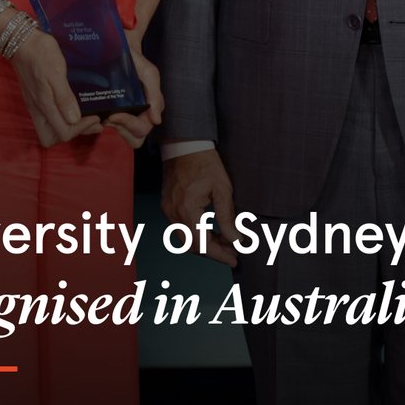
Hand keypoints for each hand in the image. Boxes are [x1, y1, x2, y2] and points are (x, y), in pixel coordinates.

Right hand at [10, 26, 102, 146]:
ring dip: (70, 127)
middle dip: (75, 133)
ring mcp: (35, 105)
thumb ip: (64, 97)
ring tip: (89, 117)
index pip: (63, 133)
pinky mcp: (36, 98)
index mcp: (43, 106)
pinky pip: (49, 117)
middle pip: (53, 137)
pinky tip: (75, 107)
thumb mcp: (56, 73)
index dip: (81, 129)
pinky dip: (63, 118)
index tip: (95, 116)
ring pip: (51, 128)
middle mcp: (38, 110)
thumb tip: (74, 120)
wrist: (22, 40)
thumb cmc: (42, 54)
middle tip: (93, 121)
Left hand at [104, 35, 163, 148]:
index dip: (129, 124)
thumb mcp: (149, 74)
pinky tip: (100, 114)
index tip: (116, 113)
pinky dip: (106, 126)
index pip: (143, 129)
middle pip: (136, 138)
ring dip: (116, 130)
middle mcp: (141, 114)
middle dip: (123, 128)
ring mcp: (128, 115)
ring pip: (126, 137)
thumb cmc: (136, 61)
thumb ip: (155, 96)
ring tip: (106, 115)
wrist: (119, 49)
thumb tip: (157, 121)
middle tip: (110, 116)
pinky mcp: (115, 113)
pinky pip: (114, 129)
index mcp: (150, 107)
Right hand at [161, 149, 238, 266]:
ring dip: (205, 244)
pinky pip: (181, 229)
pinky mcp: (168, 206)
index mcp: (187, 209)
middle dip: (213, 252)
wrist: (185, 145)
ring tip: (226, 242)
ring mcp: (168, 210)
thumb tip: (236, 239)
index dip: (219, 254)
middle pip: (192, 246)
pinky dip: (197, 234)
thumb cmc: (205, 162)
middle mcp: (173, 213)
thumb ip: (227, 216)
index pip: (202, 244)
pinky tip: (212, 231)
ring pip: (186, 239)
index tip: (235, 259)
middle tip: (233, 252)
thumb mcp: (222, 187)